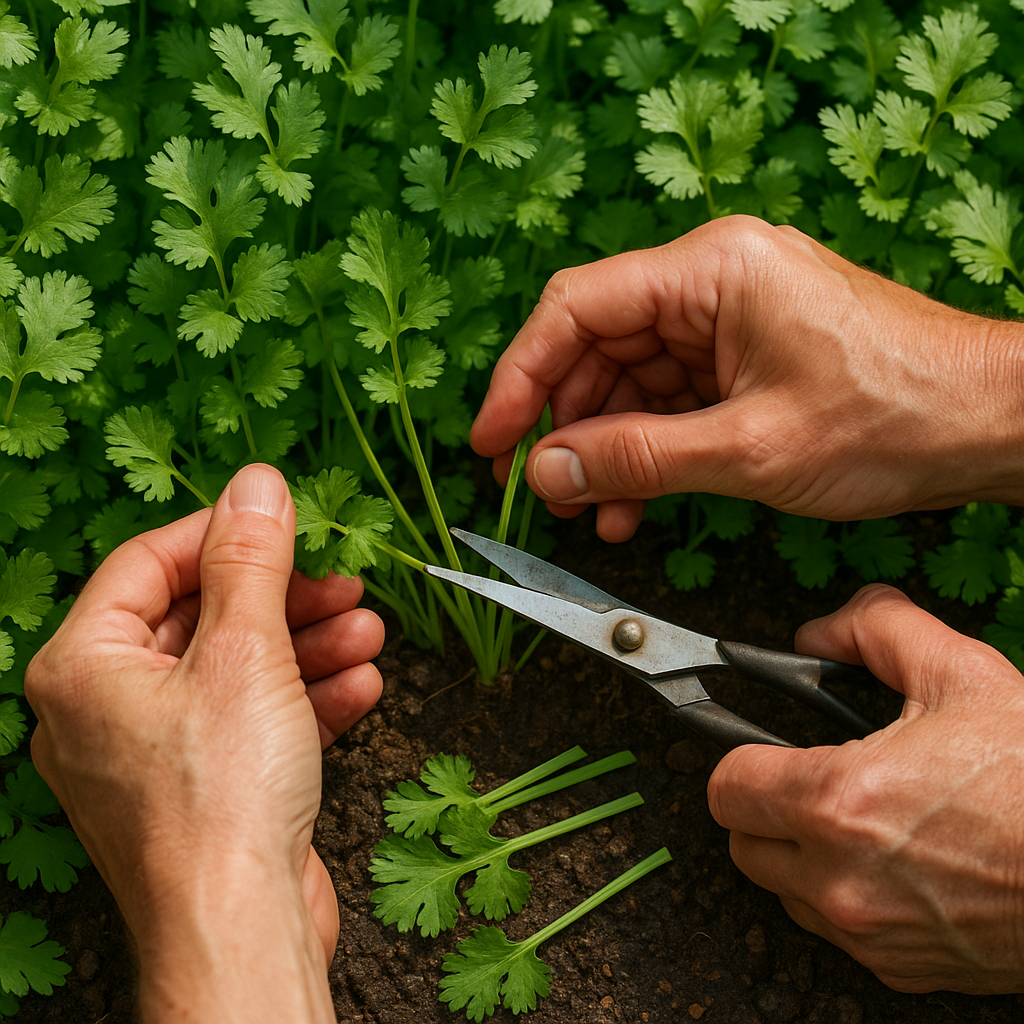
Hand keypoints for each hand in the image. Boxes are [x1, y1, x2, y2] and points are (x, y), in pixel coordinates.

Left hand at [25, 464, 383, 1021]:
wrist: (243, 931)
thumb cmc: (222, 801)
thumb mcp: (245, 651)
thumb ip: (251, 561)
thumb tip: (258, 485)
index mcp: (84, 668)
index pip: (149, 563)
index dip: (223, 534)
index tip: (284, 521)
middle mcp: (108, 709)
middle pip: (202, 617)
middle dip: (285, 598)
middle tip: (343, 583)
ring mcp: (157, 753)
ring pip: (237, 670)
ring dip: (309, 647)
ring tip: (368, 633)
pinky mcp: (205, 787)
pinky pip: (253, 720)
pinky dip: (306, 699)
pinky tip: (361, 687)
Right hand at [472, 215, 1023, 540]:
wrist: (989, 425)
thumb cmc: (896, 415)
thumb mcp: (749, 449)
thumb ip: (636, 459)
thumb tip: (548, 470)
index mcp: (713, 269)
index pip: (578, 307)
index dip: (521, 376)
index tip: (492, 439)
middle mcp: (714, 280)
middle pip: (598, 344)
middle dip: (565, 423)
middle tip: (541, 489)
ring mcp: (730, 317)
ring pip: (630, 379)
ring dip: (606, 448)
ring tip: (592, 512)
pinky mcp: (744, 354)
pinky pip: (670, 399)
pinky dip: (647, 450)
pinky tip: (633, 503)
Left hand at [707, 584, 1023, 993]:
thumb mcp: (960, 672)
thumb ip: (874, 629)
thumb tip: (817, 633)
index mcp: (840, 801)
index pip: (727, 788)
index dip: (740, 758)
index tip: (764, 749)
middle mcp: (841, 879)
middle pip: (742, 844)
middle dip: (765, 807)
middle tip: (811, 779)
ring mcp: (870, 933)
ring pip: (783, 891)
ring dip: (800, 855)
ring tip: (858, 820)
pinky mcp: (901, 968)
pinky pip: (835, 932)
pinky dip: (843, 897)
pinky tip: (892, 863)